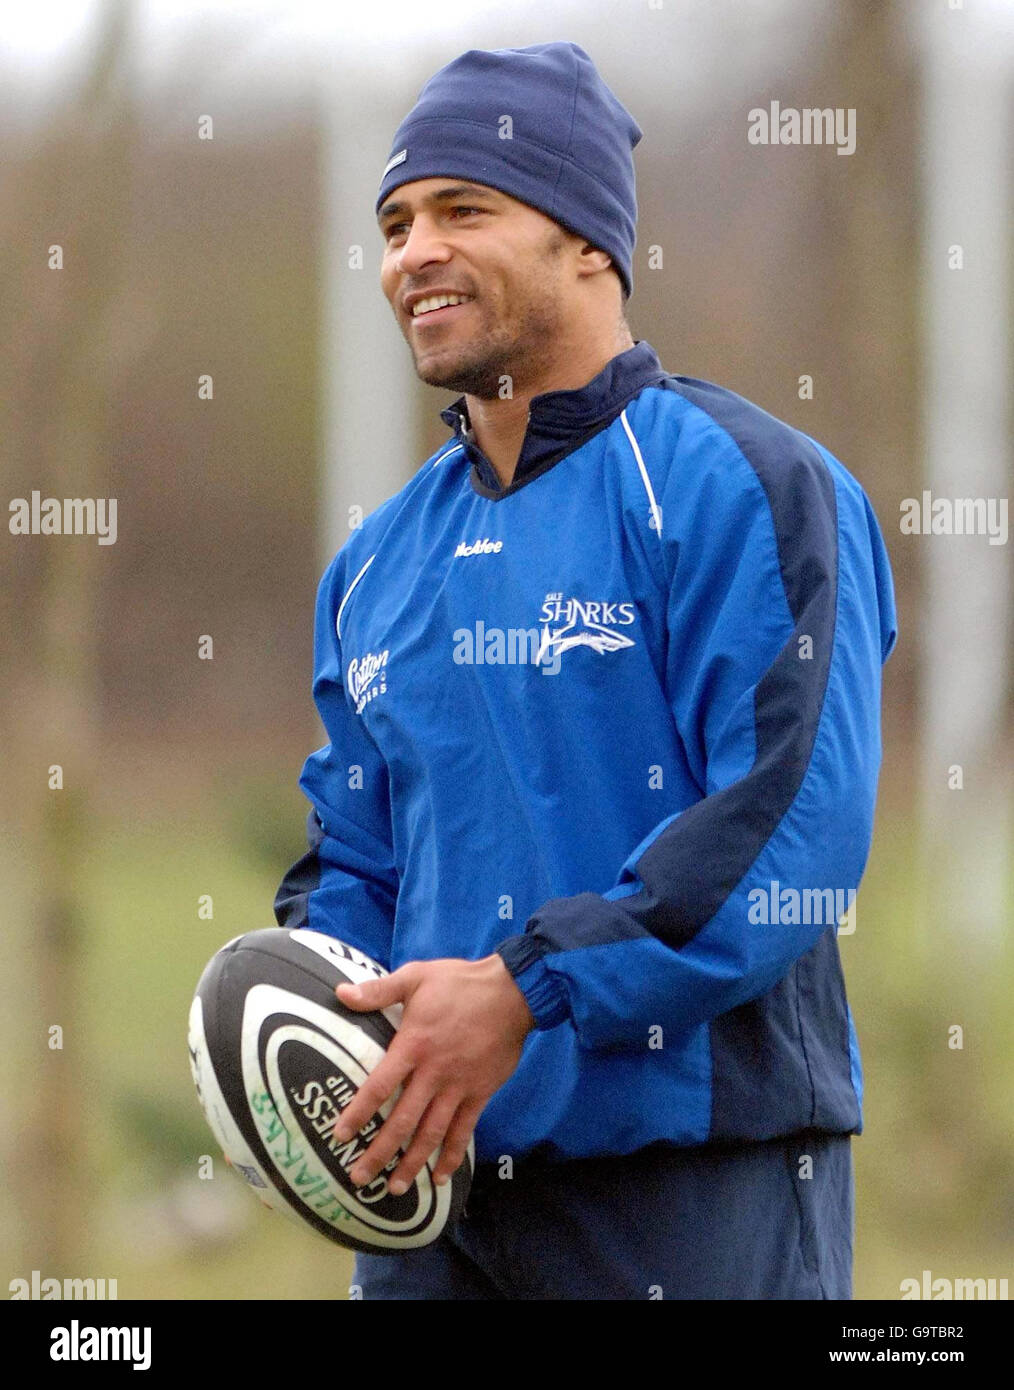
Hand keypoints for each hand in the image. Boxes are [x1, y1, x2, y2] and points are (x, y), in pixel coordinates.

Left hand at [332, 954, 534, 1194]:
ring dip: (412, 1163)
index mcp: (413, 1046)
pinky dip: (452, 1156)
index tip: (340, 1136)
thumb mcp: (416, 976)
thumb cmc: (460, 983)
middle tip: (360, 1178)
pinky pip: (464, 1131)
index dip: (358, 1113)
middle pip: (402, 1121)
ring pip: (431, 1133)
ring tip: (395, 1189)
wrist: (511, 992)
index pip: (379, 1087)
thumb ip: (378, 990)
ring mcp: (458, 1087)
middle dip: (379, 1153)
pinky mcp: (480, 1093)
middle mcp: (433, 1073)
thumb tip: (341, 994)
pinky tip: (440, 1177)